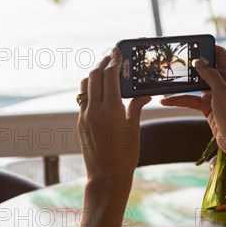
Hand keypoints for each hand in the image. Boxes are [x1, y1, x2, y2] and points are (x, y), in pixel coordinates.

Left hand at [78, 47, 150, 180]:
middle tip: (111, 56)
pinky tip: (99, 90)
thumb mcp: (134, 128)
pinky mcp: (80, 122)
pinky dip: (90, 88)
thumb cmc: (125, 154)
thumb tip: (146, 93)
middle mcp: (94, 110)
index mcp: (111, 110)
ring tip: (104, 71)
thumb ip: (136, 106)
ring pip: (85, 85)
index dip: (114, 60)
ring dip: (94, 74)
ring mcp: (84, 115)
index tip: (118, 50)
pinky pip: (82, 98)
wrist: (106, 176)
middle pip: (94, 75)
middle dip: (103, 62)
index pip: (110, 75)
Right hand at [160, 46, 225, 169]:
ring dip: (181, 84)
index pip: (220, 54)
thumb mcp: (222, 92)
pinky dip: (179, 100)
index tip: (193, 45)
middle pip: (205, 68)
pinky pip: (190, 99)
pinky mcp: (207, 106)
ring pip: (195, 84)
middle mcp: (223, 83)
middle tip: (175, 62)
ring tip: (166, 81)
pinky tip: (166, 101)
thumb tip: (198, 60)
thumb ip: (210, 74)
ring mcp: (214, 95)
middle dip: (190, 66)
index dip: (208, 48)